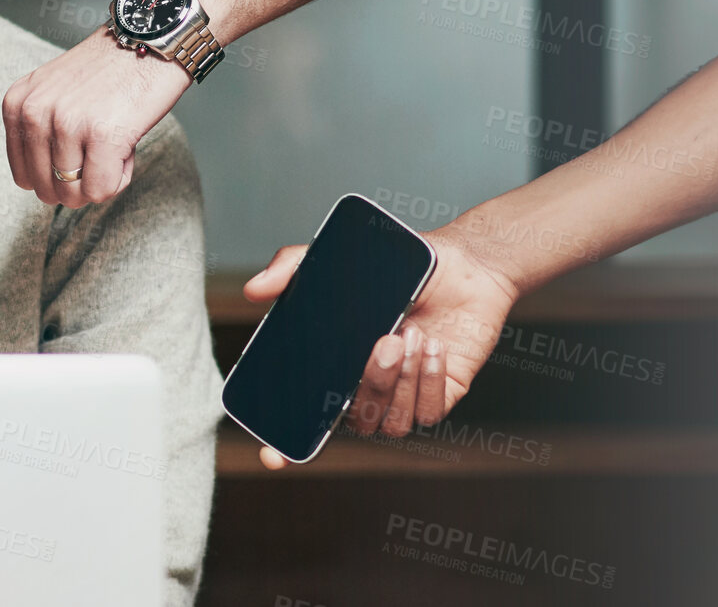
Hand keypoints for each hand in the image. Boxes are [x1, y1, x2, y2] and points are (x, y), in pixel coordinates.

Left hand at [2, 25, 188, 206]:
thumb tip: (44, 189)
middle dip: (78, 183)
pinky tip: (128, 148)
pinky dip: (120, 179)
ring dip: (102, 178)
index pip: (23, 176)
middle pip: (47, 189)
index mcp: (16, 104)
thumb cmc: (107, 71)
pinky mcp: (102, 135)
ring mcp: (66, 124)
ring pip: (74, 194)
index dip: (57, 175)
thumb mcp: (53, 93)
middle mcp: (34, 112)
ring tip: (115, 143)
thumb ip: (39, 132)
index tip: (80, 152)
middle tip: (100, 151)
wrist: (149, 40)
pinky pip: (102, 190)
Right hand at [243, 228, 521, 469]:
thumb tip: (253, 290)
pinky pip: (428, 412)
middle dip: (371, 384)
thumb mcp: (338, 261)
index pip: (304, 423)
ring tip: (411, 332)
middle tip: (385, 339)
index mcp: (334, 370)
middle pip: (355, 421)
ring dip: (400, 380)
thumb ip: (291, 269)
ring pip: (390, 422)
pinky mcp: (440, 396)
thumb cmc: (401, 267)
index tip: (273, 457)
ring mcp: (403, 397)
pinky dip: (428, 379)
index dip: (286, 447)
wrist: (464, 264)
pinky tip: (432, 344)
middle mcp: (366, 391)